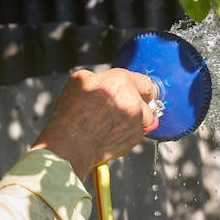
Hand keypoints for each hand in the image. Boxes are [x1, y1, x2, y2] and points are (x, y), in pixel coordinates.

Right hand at [32, 68, 156, 179]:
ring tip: (114, 122)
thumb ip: (100, 78)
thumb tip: (104, 82)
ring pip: (145, 118)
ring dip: (135, 119)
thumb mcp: (81, 80)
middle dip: (136, 104)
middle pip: (146, 101)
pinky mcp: (135, 138)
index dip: (141, 87)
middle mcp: (133, 101)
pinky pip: (138, 133)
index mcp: (122, 82)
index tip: (141, 91)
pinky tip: (113, 132)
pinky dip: (129, 132)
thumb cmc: (74, 113)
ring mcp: (137, 121)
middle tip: (119, 108)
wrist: (73, 141)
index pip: (145, 82)